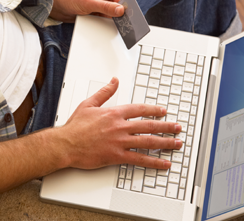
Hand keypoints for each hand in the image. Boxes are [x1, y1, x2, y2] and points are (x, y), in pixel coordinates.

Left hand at [49, 0, 123, 21]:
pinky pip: (104, 14)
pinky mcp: (95, 7)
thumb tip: (120, 10)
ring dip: (111, 17)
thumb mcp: (88, 3)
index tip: (126, 15)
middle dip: (117, 12)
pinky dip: (106, 19)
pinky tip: (107, 24)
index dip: (122, 5)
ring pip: (111, 10)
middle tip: (123, 22)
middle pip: (115, 2)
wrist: (54, 4)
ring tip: (115, 24)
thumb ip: (106, 7)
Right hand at [57, 78, 181, 169]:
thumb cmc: (75, 127)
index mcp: (114, 113)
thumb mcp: (89, 104)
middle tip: (177, 127)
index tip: (163, 111)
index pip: (139, 109)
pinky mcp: (117, 156)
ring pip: (148, 142)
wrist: (66, 144)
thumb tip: (114, 81)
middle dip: (166, 126)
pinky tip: (164, 163)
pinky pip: (139, 159)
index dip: (153, 110)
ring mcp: (120, 142)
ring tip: (176, 143)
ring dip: (165, 142)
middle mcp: (120, 127)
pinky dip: (154, 162)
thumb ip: (104, 92)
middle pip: (148, 125)